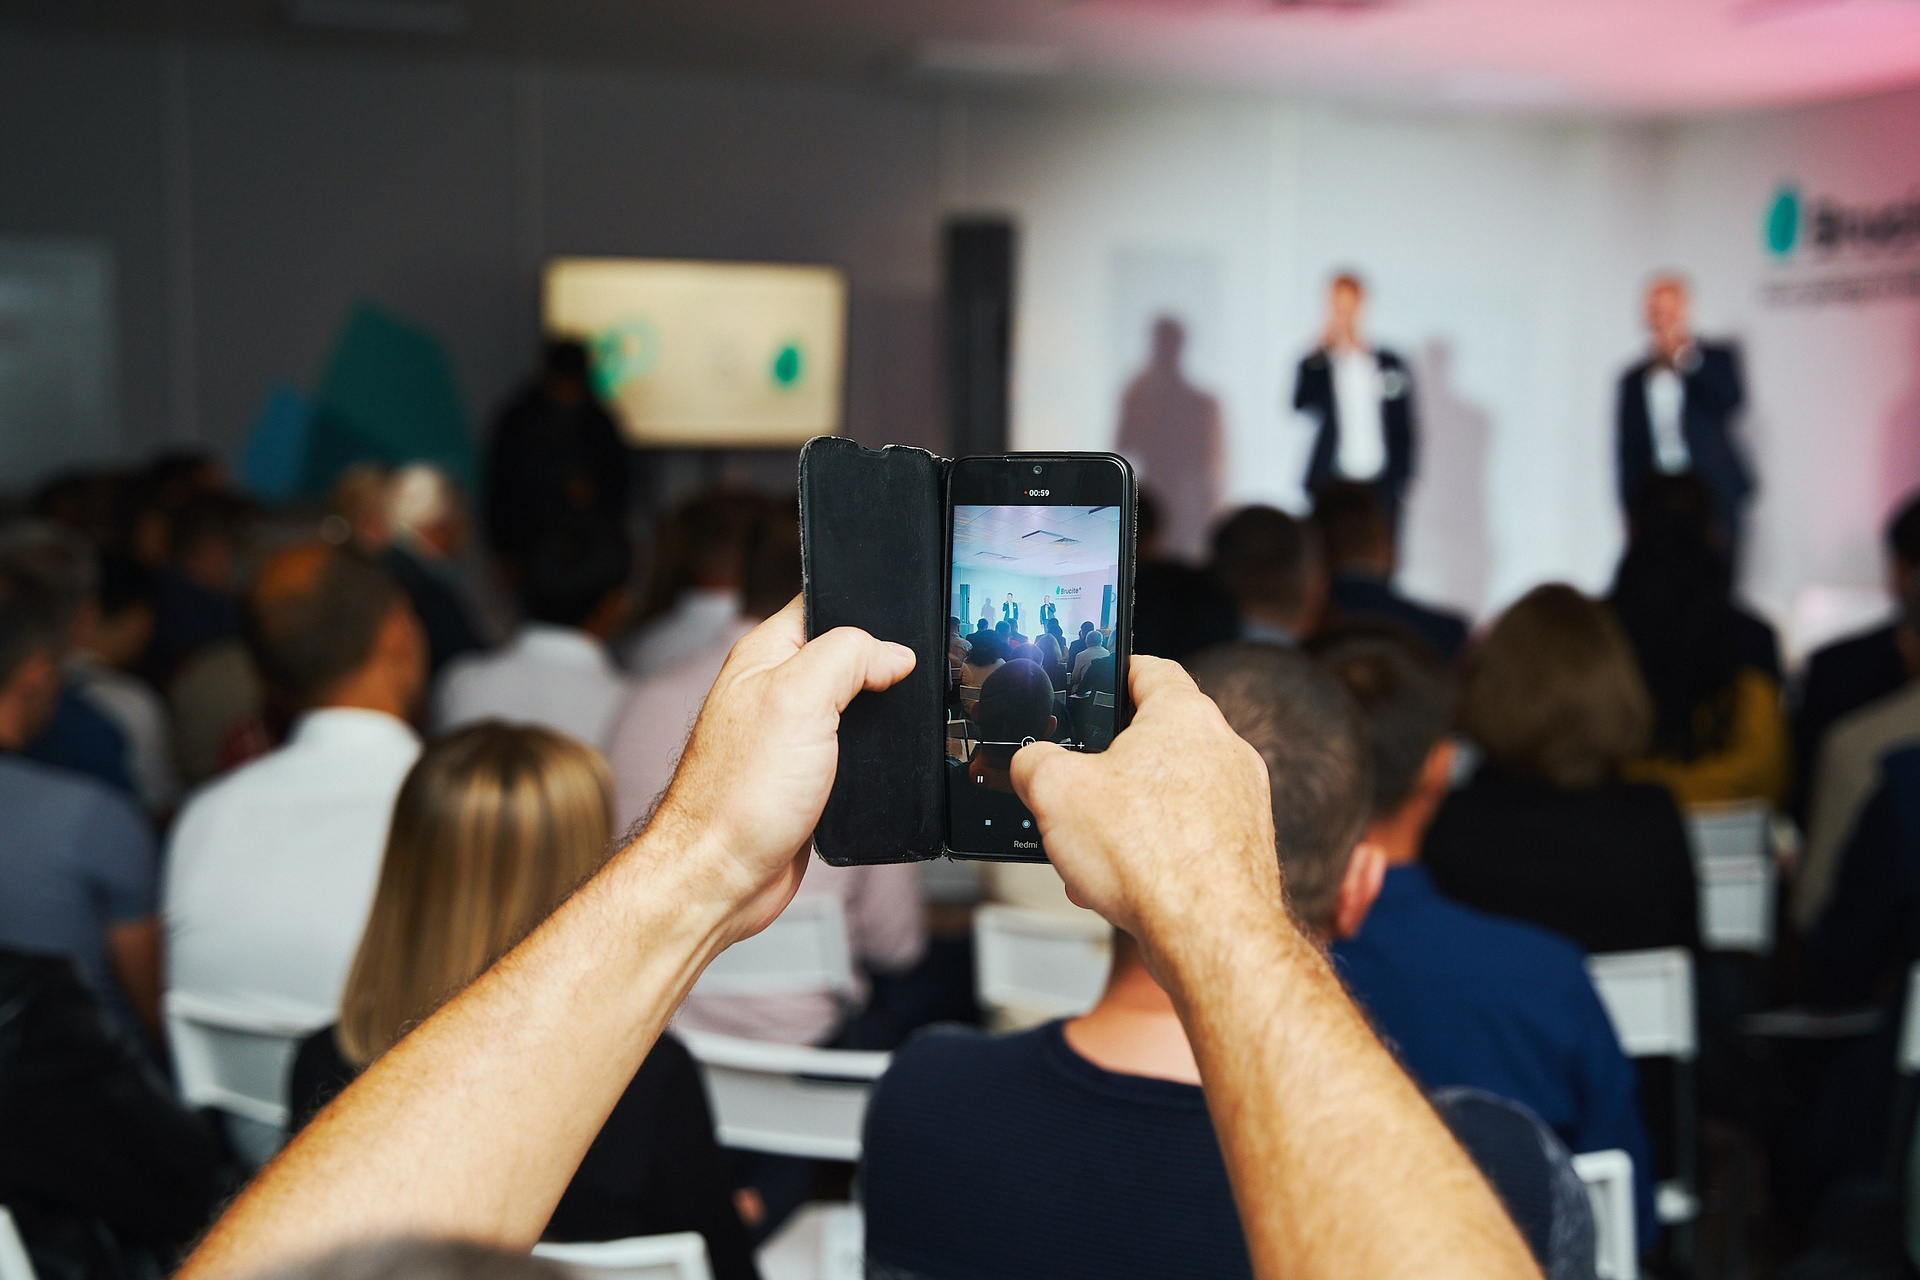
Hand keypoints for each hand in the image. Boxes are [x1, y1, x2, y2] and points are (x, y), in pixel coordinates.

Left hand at [641, 597, 914, 943]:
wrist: (723, 876)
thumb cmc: (736, 796)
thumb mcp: (799, 700)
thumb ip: (848, 657)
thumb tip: (894, 653)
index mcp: (764, 654)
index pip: (823, 604)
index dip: (864, 610)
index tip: (896, 632)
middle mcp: (775, 690)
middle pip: (847, 655)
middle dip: (880, 666)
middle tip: (899, 683)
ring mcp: (790, 733)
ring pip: (854, 705)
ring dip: (878, 716)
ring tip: (888, 726)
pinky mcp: (806, 774)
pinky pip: (852, 750)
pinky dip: (872, 757)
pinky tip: (878, 765)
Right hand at [1010, 656, 1284, 966]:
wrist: (1211, 934)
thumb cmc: (1152, 856)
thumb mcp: (1054, 792)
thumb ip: (1033, 762)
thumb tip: (1031, 765)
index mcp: (1185, 715)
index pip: (1148, 668)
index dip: (1112, 672)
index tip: (1095, 683)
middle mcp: (1225, 750)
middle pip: (1157, 739)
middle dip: (1109, 767)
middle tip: (1076, 785)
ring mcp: (1242, 802)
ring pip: (1170, 794)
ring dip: (1128, 817)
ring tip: (1094, 851)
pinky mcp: (1244, 849)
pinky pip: (1187, 836)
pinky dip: (1154, 852)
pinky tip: (1122, 885)